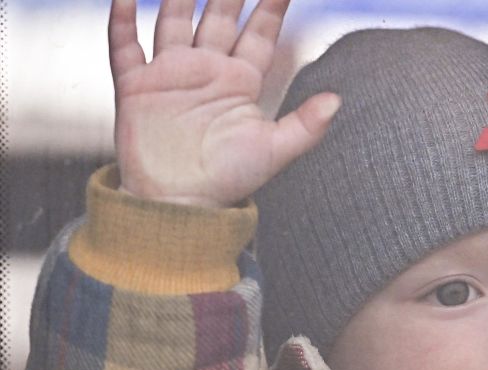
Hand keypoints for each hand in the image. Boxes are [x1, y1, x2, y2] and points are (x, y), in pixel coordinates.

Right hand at [109, 0, 339, 206]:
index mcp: (240, 82)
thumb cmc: (229, 182)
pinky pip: (124, 45)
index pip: (260, 33)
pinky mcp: (136, 87)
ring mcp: (170, 75)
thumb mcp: (275, 151)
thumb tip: (338, 101)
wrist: (179, 205)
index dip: (271, 7)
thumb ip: (306, 125)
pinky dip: (121, 20)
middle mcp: (206, 71)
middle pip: (219, 15)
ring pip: (173, 19)